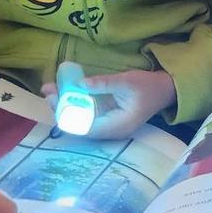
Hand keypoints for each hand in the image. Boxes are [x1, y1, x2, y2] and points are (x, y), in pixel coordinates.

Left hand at [40, 69, 176, 139]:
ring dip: (65, 106)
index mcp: (117, 126)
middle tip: (48, 91)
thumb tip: (80, 85)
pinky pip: (86, 115)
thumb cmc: (148, 86)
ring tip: (51, 89)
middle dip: (62, 109)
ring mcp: (108, 127)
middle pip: (79, 126)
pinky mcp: (106, 119)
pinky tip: (64, 92)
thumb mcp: (126, 81)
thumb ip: (104, 84)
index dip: (67, 114)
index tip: (55, 98)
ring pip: (80, 121)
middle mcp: (110, 131)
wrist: (163, 90)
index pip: (85, 127)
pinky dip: (75, 104)